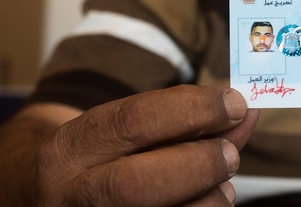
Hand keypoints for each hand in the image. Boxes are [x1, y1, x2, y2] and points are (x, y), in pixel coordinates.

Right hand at [35, 85, 258, 206]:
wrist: (56, 199)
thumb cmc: (106, 159)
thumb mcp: (130, 130)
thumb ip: (185, 119)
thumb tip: (244, 111)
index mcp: (70, 149)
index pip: (133, 122)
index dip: (192, 110)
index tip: (234, 103)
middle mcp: (70, 195)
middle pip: (136, 185)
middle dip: (197, 165)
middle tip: (231, 154)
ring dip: (207, 200)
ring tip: (222, 185)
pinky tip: (207, 202)